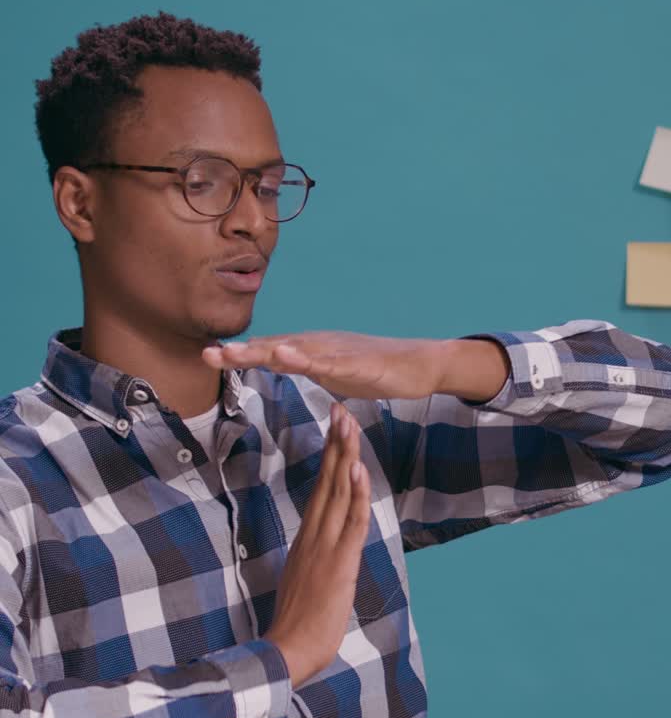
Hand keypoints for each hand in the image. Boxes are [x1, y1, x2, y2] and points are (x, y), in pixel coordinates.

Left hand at [202, 331, 444, 398]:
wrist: (417, 365)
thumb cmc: (374, 369)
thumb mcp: (329, 372)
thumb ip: (304, 367)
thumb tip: (278, 364)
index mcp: (311, 351)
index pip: (268, 352)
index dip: (238, 355)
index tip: (207, 358)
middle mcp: (319, 345)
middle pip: (273, 348)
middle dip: (240, 353)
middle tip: (206, 356)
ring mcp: (338, 353)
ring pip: (296, 352)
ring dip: (264, 352)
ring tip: (236, 354)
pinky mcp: (357, 364)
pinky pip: (329, 363)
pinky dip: (306, 360)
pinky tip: (287, 357)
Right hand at [266, 401, 370, 686]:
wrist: (288, 651)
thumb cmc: (297, 626)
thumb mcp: (305, 582)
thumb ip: (314, 560)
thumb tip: (321, 551)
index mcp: (306, 540)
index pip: (320, 490)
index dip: (328, 458)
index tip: (332, 430)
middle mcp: (313, 537)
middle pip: (326, 481)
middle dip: (335, 444)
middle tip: (339, 409)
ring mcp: (324, 548)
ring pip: (337, 493)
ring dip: (345, 457)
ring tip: (348, 424)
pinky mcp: (338, 563)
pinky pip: (350, 523)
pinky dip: (355, 496)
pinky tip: (358, 471)